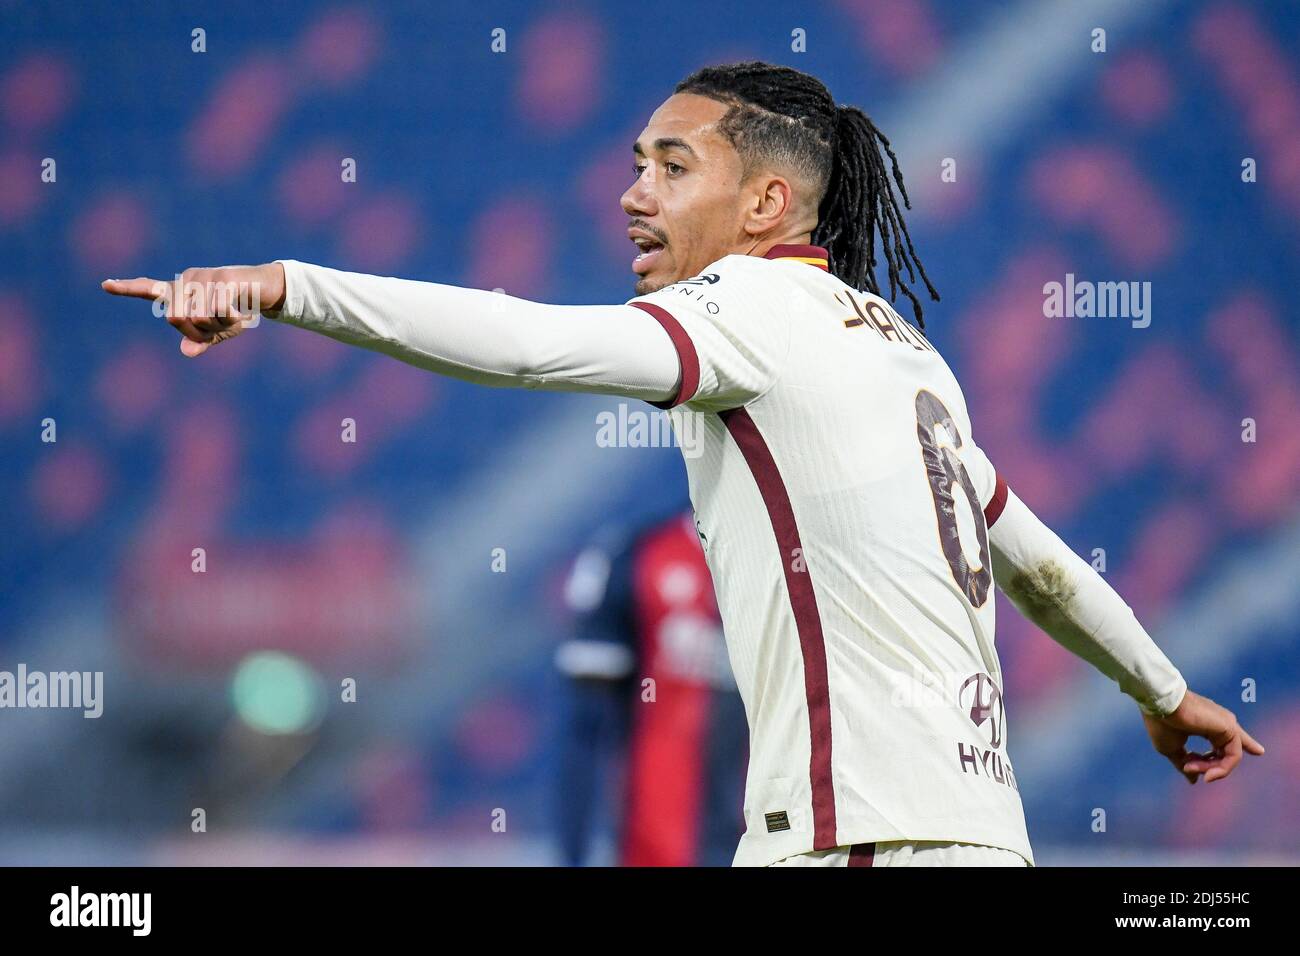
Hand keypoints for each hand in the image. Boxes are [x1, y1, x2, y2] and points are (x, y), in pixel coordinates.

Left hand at [101, 263, 284, 357]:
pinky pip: (218, 310)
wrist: (264, 288)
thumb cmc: (238, 309)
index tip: (105, 284)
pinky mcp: (222, 278)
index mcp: (180, 292)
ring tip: (234, 315)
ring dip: (220, 326)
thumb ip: (200, 340)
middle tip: (218, 326)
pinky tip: (241, 312)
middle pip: (175, 318)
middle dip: (197, 331)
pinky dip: (232, 319)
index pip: (148, 289)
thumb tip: (186, 352)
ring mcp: (202, 277)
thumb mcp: (219, 331)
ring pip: (199, 317)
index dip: (127, 288)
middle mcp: (186, 280)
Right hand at [1143, 688, 1264, 784]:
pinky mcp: (1230, 728)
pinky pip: (1233, 757)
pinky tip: (1206, 774)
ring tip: (1190, 768)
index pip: (1221, 746)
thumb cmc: (1162, 723)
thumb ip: (1184, 763)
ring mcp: (1227, 725)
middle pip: (1233, 749)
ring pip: (1229, 758)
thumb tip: (1192, 780)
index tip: (1187, 768)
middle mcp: (1221, 723)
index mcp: (1207, 725)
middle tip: (1207, 778)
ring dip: (1210, 769)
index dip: (1211, 762)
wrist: (1160, 705)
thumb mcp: (1171, 748)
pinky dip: (1221, 768)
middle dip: (1221, 767)